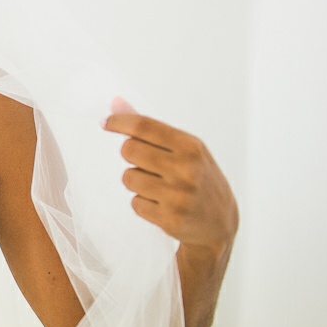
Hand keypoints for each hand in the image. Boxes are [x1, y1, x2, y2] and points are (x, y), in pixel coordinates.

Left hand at [102, 97, 237, 256]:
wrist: (221, 223)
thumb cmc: (199, 179)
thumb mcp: (185, 150)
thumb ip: (150, 128)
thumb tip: (116, 103)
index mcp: (191, 146)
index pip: (144, 126)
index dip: (119, 122)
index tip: (105, 123)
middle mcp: (187, 169)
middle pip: (129, 150)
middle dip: (130, 155)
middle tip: (145, 163)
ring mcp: (179, 195)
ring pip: (128, 177)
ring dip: (136, 182)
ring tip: (157, 187)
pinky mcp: (171, 218)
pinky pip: (135, 203)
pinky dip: (143, 204)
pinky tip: (161, 205)